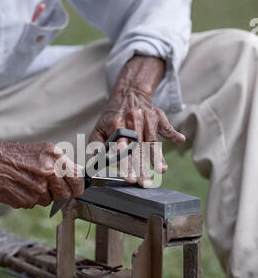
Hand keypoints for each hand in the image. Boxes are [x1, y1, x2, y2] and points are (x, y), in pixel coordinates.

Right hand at [0, 126, 83, 208]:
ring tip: (26, 182)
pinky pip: (33, 205)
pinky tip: (18, 188)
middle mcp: (48, 171)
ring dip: (40, 196)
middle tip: (45, 186)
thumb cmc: (10, 155)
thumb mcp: (40, 152)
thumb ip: (58, 164)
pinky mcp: (26, 199)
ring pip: (49, 201)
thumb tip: (75, 177)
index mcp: (54, 156)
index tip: (75, 189)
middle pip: (65, 194)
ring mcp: (38, 187)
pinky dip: (27, 199)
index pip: (77, 178)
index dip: (77, 186)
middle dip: (58, 193)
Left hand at [89, 56, 185, 186]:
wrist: (128, 94)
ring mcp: (147, 116)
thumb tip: (99, 158)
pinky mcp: (158, 115)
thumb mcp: (99, 128)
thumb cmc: (112, 118)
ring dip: (157, 156)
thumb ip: (96, 144)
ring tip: (161, 171)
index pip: (121, 146)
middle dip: (141, 166)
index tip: (128, 177)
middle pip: (138, 146)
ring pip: (152, 140)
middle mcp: (132, 118)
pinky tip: (180, 140)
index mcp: (116, 122)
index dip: (125, 162)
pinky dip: (173, 133)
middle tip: (143, 183)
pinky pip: (166, 126)